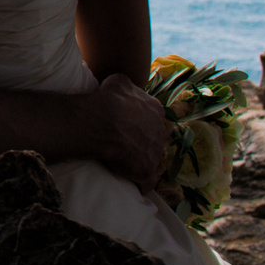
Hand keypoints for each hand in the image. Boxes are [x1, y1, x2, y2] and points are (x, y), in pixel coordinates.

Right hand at [87, 73, 166, 190]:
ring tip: (128, 163)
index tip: (131, 124)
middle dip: (146, 141)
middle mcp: (161, 132)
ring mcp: (156, 153)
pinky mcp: (147, 171)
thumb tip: (126, 87)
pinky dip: (141, 183)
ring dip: (143, 161)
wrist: (104, 122)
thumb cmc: (110, 99)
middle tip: (128, 143)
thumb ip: (128, 86)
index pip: (155, 116)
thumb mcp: (119, 81)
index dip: (142, 121)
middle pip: (156, 138)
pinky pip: (147, 182)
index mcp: (156, 110)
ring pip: (153, 160)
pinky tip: (132, 182)